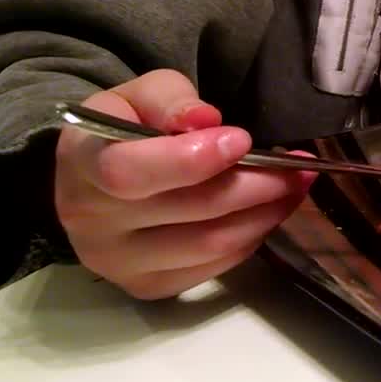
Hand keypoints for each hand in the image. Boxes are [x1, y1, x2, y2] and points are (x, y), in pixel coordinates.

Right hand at [53, 69, 315, 299]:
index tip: (242, 140)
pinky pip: (213, 268)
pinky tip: (268, 212)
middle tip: (299, 165)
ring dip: (266, 214)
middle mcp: (92, 220)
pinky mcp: (146, 286)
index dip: (192, 159)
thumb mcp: (138, 94)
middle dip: (257, 184)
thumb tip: (207, 121)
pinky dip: (251, 238)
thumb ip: (170, 99)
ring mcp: (117, 262)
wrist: (91, 181)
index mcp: (81, 162)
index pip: (130, 172)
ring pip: (210, 244)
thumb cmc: (121, 129)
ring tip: (296, 185)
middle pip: (191, 210)